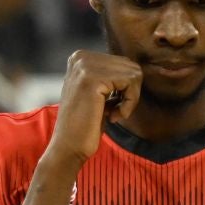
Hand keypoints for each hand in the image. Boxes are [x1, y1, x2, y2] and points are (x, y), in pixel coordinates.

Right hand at [45, 50, 143, 165]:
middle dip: (130, 92)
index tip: (112, 106)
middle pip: (131, 66)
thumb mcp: (98, 93)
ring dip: (130, 99)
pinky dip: (129, 103)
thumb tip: (137, 69)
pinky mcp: (92, 78)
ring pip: (134, 73)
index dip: (125, 88)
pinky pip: (131, 82)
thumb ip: (111, 76)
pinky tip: (113, 116)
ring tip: (114, 114)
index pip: (123, 63)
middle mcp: (81, 57)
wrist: (68, 147)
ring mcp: (85, 66)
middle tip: (115, 112)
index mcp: (80, 57)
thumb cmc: (86, 124)